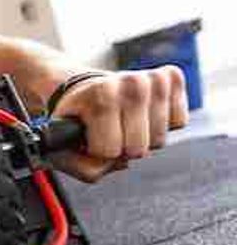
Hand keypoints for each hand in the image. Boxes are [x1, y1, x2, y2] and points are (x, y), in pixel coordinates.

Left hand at [49, 65, 188, 181]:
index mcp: (102, 95)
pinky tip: (143, 115)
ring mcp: (153, 78)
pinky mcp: (173, 77)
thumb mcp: (64, 146)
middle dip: (122, 149)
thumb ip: (85, 167)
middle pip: (139, 149)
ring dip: (142, 138)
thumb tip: (120, 164)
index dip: (98, 152)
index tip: (90, 137)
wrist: (85, 88)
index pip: (111, 151)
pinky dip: (162, 125)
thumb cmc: (78, 119)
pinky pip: (180, 122)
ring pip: (160, 139)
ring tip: (124, 122)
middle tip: (109, 131)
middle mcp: (131, 82)